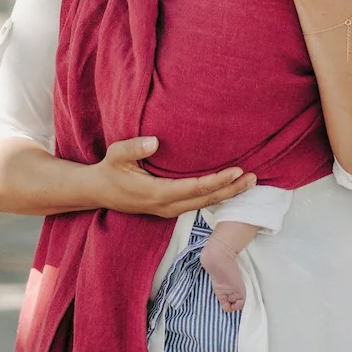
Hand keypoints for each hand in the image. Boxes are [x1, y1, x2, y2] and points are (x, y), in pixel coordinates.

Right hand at [94, 137, 256, 217]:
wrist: (98, 191)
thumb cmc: (109, 170)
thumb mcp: (116, 155)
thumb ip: (134, 148)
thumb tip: (155, 141)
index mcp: (156, 194)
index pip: (194, 189)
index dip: (216, 181)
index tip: (235, 172)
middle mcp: (166, 206)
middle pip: (204, 200)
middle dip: (230, 190)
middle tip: (253, 178)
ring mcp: (167, 210)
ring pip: (203, 203)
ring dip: (226, 194)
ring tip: (248, 183)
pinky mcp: (169, 208)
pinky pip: (196, 203)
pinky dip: (214, 196)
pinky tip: (228, 188)